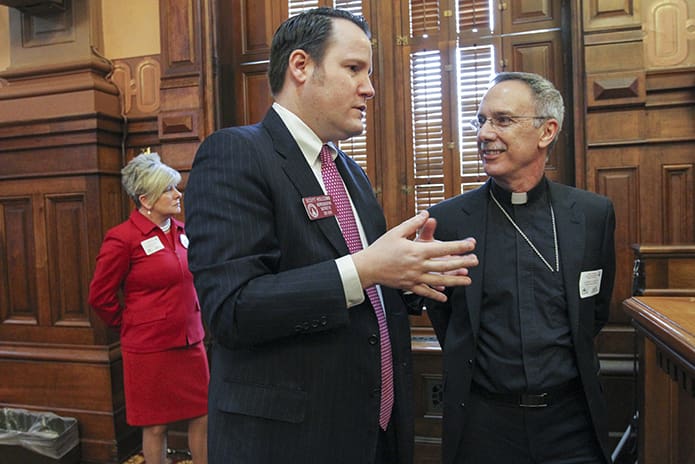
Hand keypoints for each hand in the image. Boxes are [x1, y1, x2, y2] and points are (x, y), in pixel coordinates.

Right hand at [352, 211, 477, 301]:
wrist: (367, 267)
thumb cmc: (381, 248)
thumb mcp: (397, 231)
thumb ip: (413, 223)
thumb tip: (426, 214)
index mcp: (416, 250)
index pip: (443, 248)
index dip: (459, 246)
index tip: (470, 244)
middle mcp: (418, 265)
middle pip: (445, 265)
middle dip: (463, 263)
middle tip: (475, 261)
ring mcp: (414, 277)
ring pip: (439, 281)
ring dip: (455, 281)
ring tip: (468, 281)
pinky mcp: (409, 286)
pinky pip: (425, 292)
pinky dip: (436, 295)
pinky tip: (445, 296)